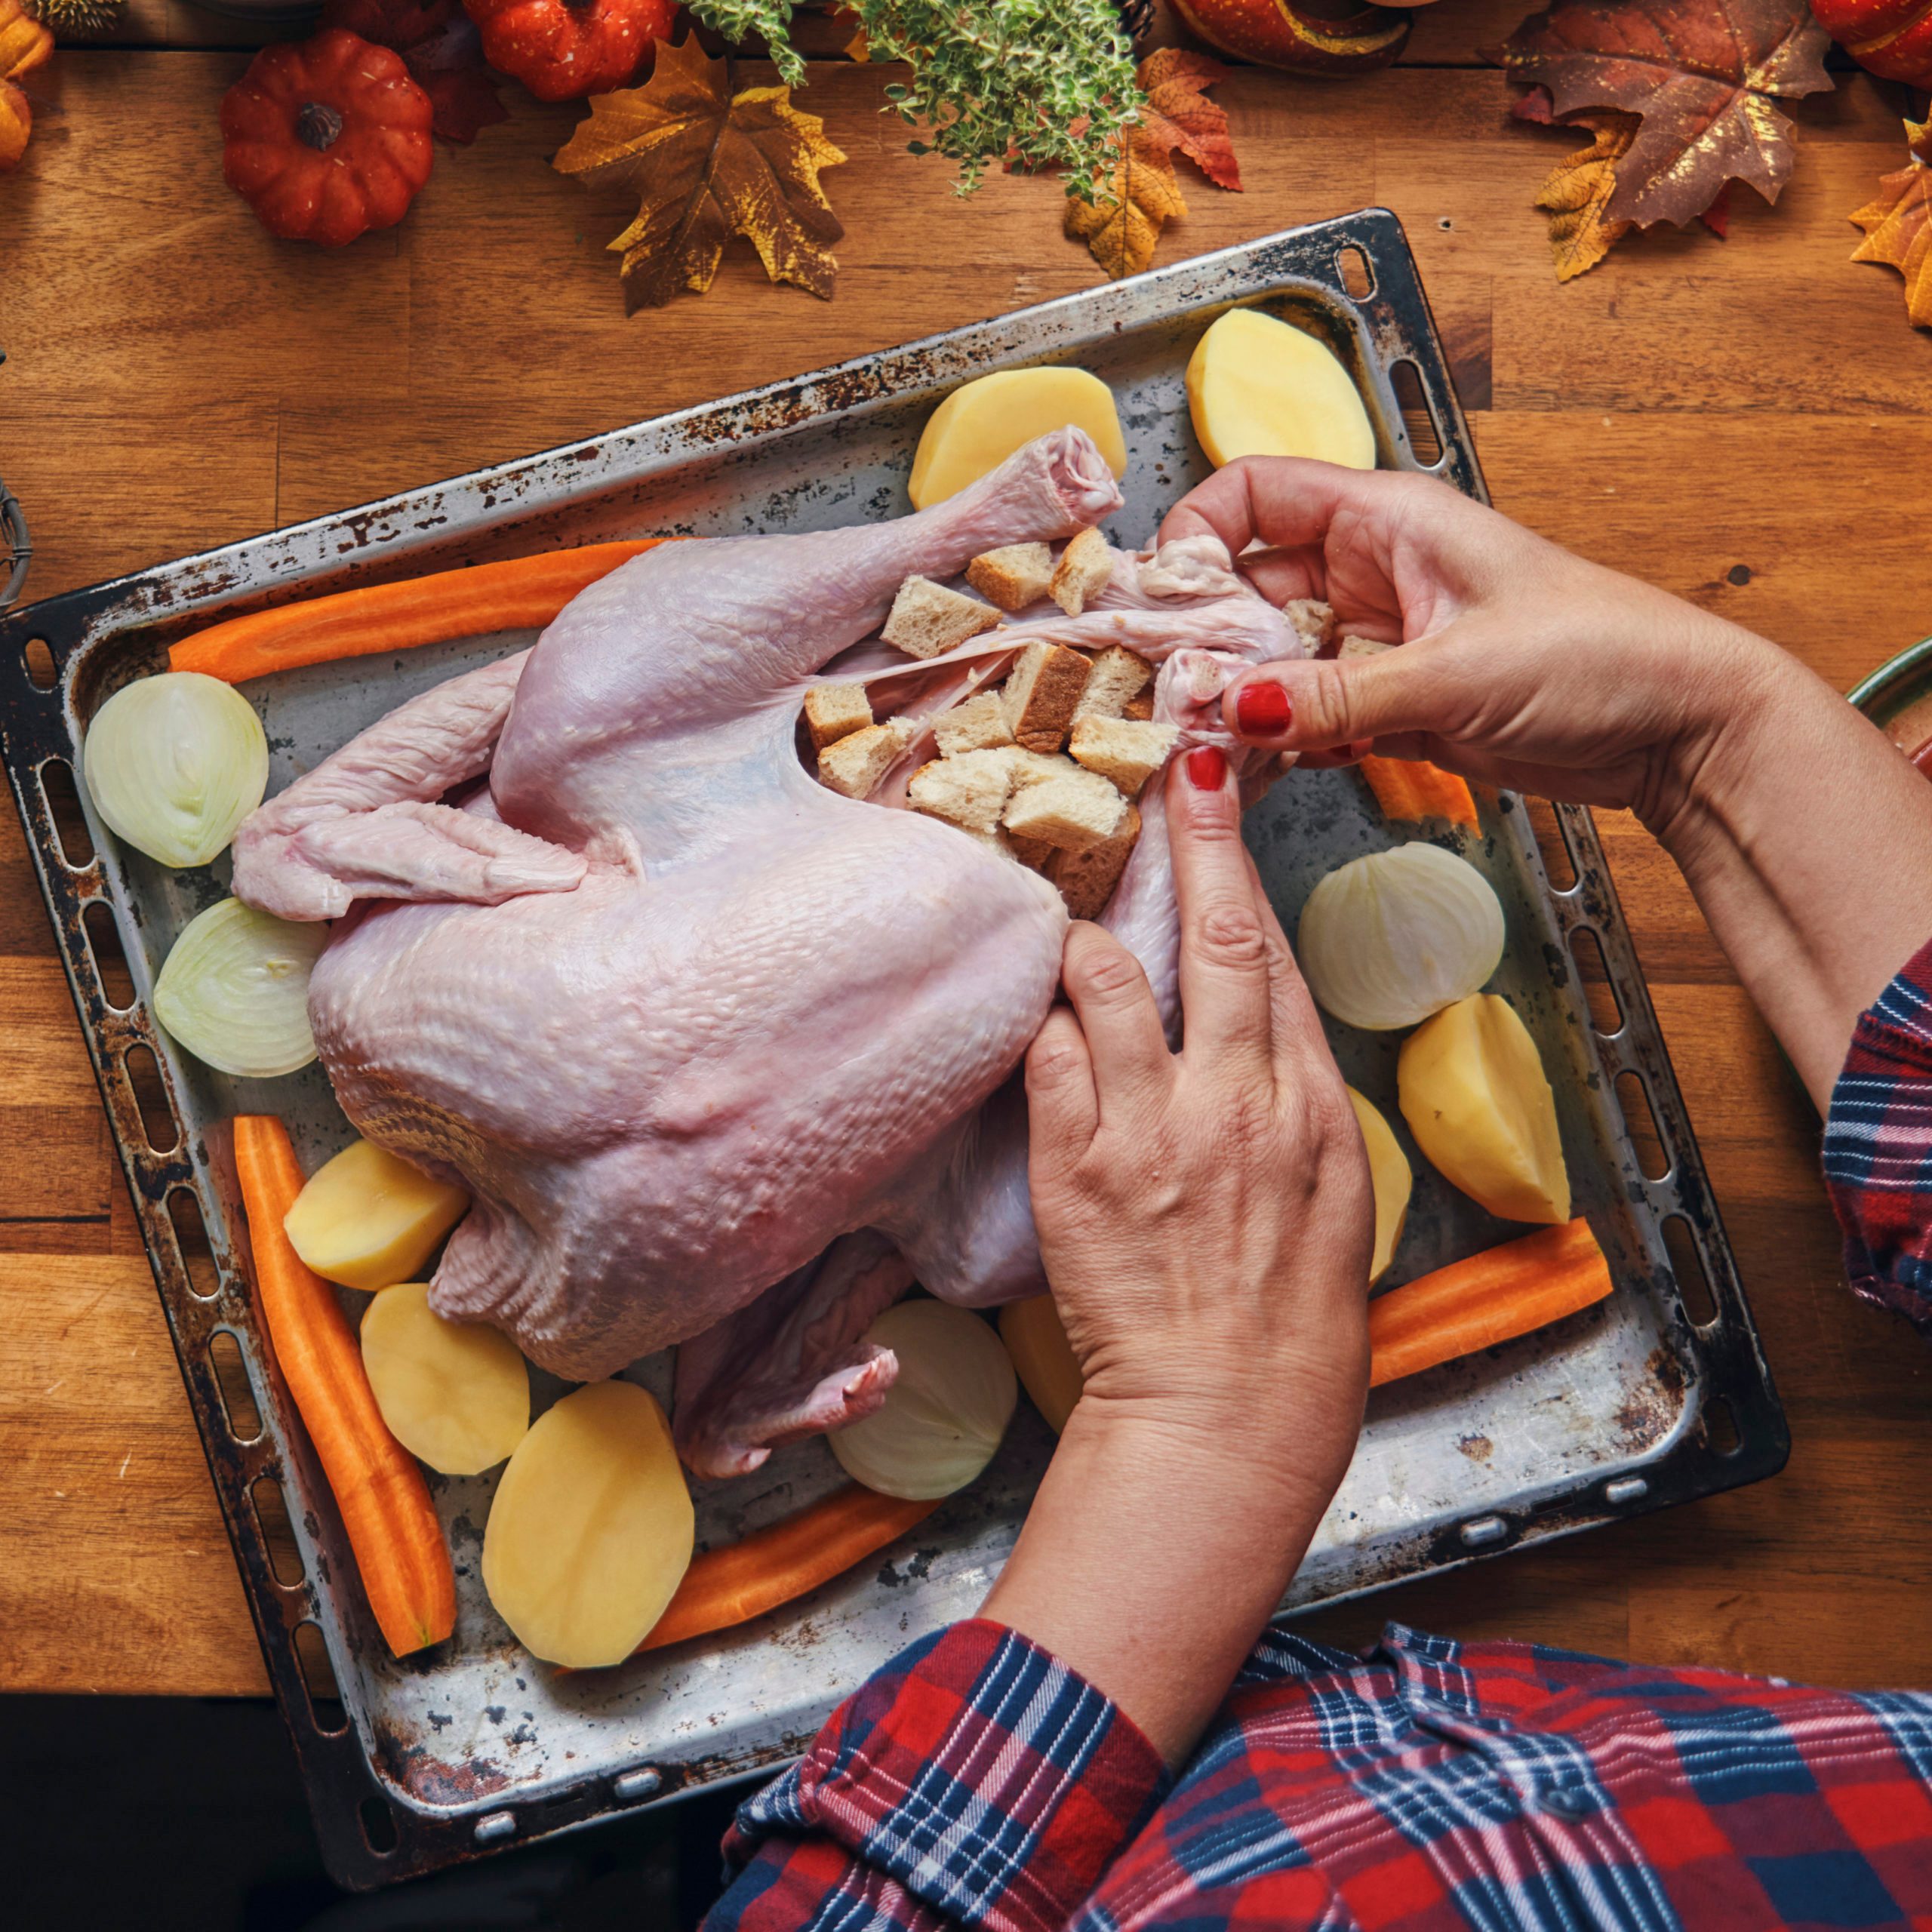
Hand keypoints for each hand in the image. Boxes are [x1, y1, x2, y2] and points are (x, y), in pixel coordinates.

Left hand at [1024, 743, 1372, 1473]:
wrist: (1229, 1415)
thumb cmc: (1287, 1320)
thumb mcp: (1330, 1195)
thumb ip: (1292, 1098)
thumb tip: (1258, 1024)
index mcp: (1311, 1105)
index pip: (1275, 956)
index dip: (1245, 866)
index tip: (1223, 797)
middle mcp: (1239, 1101)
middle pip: (1214, 936)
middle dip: (1194, 837)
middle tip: (1177, 767)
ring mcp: (1154, 1130)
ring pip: (1107, 980)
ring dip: (1078, 940)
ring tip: (1062, 935)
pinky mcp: (1079, 1169)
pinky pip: (1046, 1056)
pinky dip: (1037, 1024)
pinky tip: (1031, 1020)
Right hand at [1161, 458, 1790, 835]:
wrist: (1678, 729)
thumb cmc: (1600, 656)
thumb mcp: (1455, 673)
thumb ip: (1337, 694)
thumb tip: (1232, 710)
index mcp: (1385, 519)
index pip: (1251, 494)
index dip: (1195, 537)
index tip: (1164, 603)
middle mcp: (1369, 571)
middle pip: (1245, 587)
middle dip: (1202, 641)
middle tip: (1168, 700)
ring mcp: (1376, 641)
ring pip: (1269, 660)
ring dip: (1235, 703)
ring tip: (1201, 748)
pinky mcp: (1389, 705)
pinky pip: (1307, 716)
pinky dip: (1277, 744)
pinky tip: (1252, 773)